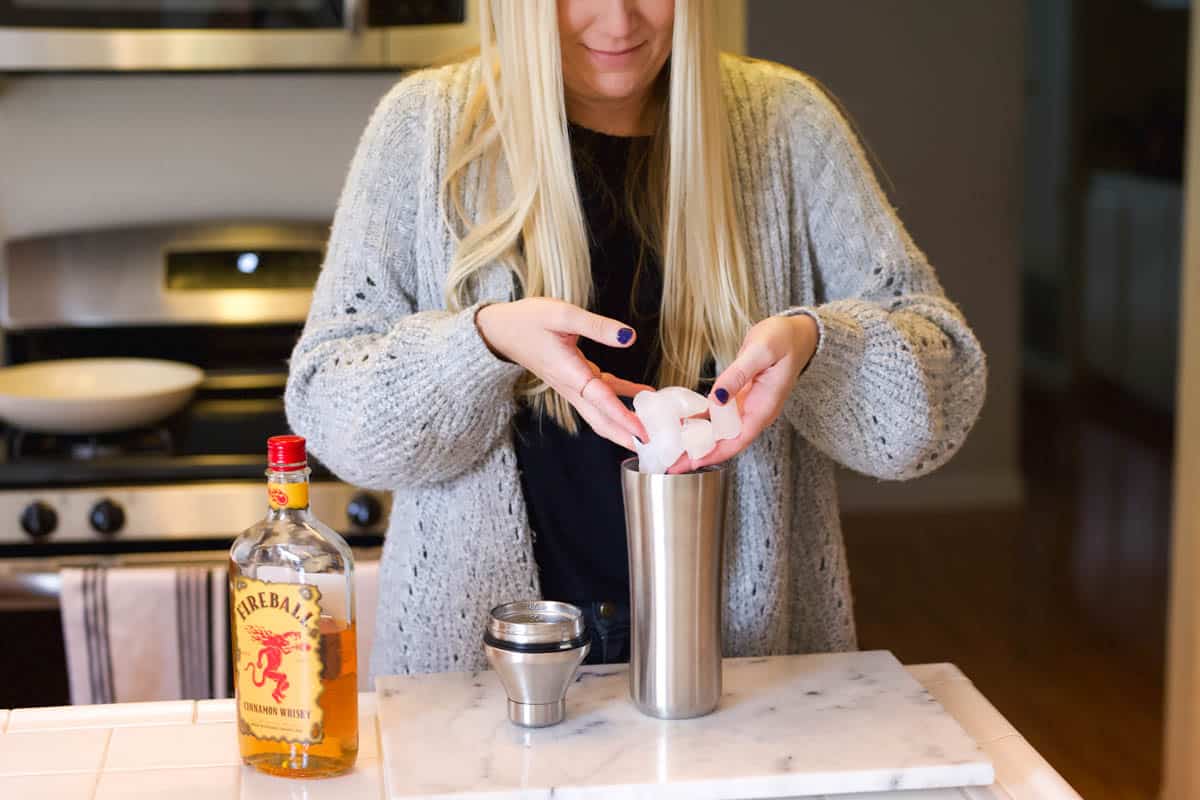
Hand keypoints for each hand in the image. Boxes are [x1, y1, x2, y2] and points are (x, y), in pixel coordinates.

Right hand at [475, 298, 651, 448]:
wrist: (500, 330)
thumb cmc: (527, 321)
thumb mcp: (562, 314)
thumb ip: (597, 326)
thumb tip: (628, 337)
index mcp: (568, 372)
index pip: (600, 400)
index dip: (622, 417)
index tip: (642, 432)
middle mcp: (570, 386)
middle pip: (601, 420)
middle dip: (626, 436)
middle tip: (652, 448)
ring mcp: (572, 386)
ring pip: (601, 412)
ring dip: (625, 423)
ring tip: (652, 430)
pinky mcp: (574, 380)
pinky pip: (601, 395)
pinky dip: (622, 397)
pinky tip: (642, 393)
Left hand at [667, 314, 818, 472]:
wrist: (797, 333)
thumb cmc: (784, 340)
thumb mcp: (760, 352)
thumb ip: (738, 374)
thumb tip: (717, 397)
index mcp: (764, 407)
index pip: (737, 440)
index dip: (713, 454)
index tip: (691, 464)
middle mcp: (756, 412)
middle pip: (726, 442)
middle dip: (700, 454)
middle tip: (674, 465)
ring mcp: (749, 406)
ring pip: (721, 431)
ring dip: (699, 441)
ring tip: (674, 450)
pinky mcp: (741, 398)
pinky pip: (720, 416)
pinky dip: (702, 421)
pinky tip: (684, 424)